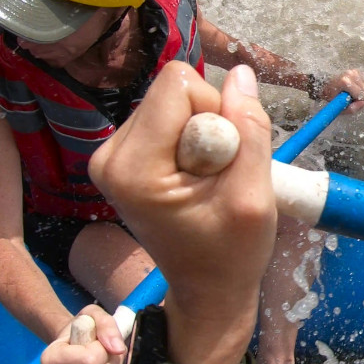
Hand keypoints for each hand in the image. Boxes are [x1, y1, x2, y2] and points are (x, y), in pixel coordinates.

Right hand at [40, 305, 126, 363]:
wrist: (75, 345)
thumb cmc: (83, 329)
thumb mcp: (93, 315)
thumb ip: (106, 325)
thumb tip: (118, 348)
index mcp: (50, 360)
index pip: (89, 361)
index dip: (102, 348)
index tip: (96, 341)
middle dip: (111, 361)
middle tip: (105, 351)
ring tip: (105, 361)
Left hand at [89, 62, 276, 363]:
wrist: (207, 290)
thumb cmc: (232, 255)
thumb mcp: (254, 197)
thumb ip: (250, 131)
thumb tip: (242, 73)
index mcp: (132, 167)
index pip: (178, 85)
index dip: (217, 112)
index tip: (224, 161)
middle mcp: (109, 154)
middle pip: (174, 91)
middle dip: (209, 123)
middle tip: (218, 176)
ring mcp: (111, 155)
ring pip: (173, 102)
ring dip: (203, 133)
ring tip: (210, 181)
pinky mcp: (122, 156)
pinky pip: (168, 117)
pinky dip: (193, 140)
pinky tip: (199, 178)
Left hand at [309, 68, 363, 112]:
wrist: (321, 82)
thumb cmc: (327, 95)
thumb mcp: (337, 105)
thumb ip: (352, 108)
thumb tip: (363, 103)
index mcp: (345, 82)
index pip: (362, 95)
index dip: (357, 101)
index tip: (349, 101)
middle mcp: (351, 74)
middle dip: (359, 96)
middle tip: (349, 97)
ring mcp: (353, 71)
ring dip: (360, 91)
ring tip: (349, 92)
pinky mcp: (355, 71)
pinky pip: (363, 81)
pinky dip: (359, 86)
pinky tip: (351, 87)